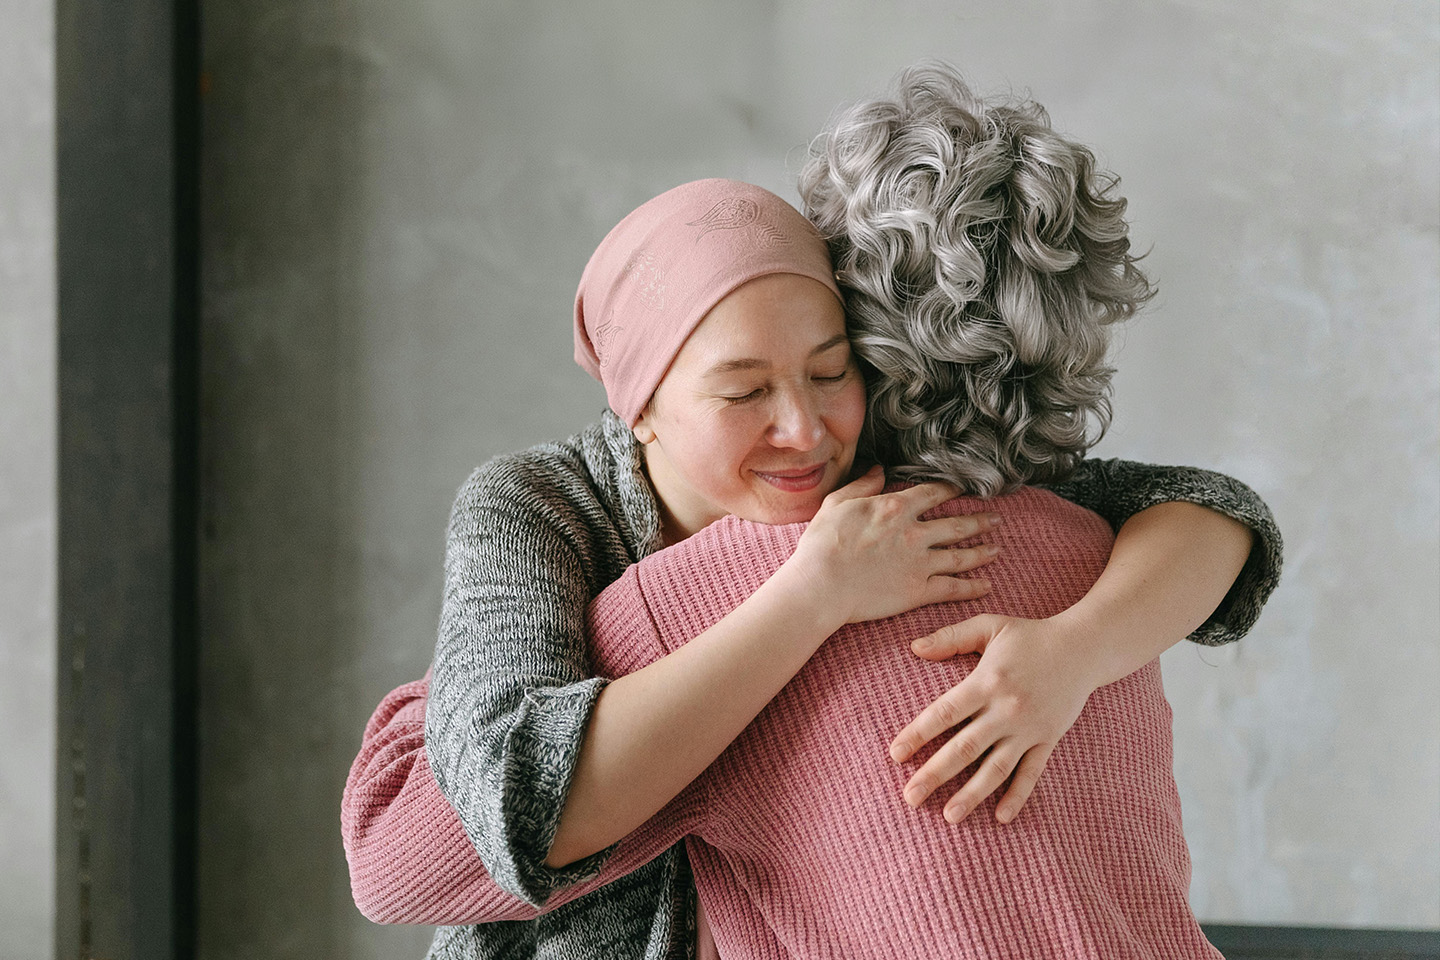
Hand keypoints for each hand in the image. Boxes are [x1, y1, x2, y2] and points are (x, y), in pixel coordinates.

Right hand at [786, 466, 1001, 625]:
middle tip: (995, 519)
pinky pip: (953, 587)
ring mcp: (920, 562)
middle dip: (979, 521)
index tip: (965, 488)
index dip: (953, 489)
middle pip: (956, 524)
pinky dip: (972, 587)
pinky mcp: (919, 591)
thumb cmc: (821, 545)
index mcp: (896, 508)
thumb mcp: (836, 504)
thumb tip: (879, 470)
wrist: (820, 586)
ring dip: (982, 552)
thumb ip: (862, 486)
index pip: (933, 493)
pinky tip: (986, 585)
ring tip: (996, 549)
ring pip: (961, 555)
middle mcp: (914, 532)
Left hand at [888, 614, 1104, 823]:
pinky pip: (1032, 773)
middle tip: (910, 797)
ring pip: (996, 768)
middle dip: (935, 774)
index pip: (945, 713)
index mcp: (986, 681)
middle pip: (965, 747)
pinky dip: (1017, 796)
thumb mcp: (990, 626)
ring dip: (972, 794)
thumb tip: (913, 647)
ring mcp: (1029, 728)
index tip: (894, 754)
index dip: (918, 734)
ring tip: (949, 816)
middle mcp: (1006, 709)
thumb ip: (950, 637)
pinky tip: (1001, 818)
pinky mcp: (1048, 740)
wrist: (1085, 647)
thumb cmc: (1031, 636)